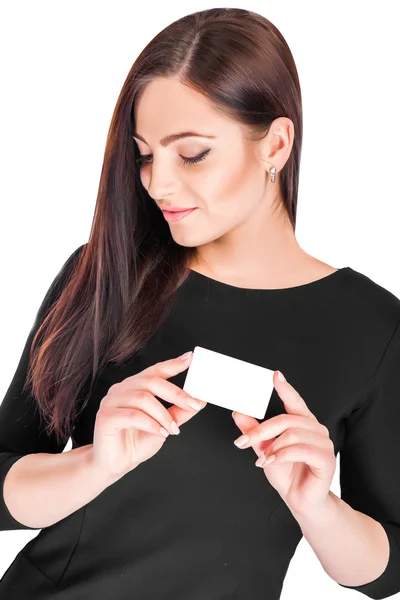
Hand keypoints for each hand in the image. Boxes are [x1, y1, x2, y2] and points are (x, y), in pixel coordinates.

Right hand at [90, 351, 206, 482]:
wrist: (115, 465)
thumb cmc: (136, 442)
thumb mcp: (165, 425)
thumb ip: (179, 412)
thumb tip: (199, 401)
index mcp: (134, 386)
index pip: (155, 370)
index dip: (173, 364)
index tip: (190, 359)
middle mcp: (121, 389)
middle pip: (151, 382)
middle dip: (176, 394)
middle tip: (193, 405)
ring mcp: (111, 401)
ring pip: (144, 399)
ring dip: (163, 415)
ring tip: (171, 430)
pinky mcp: (106, 416)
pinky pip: (133, 415)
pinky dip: (151, 424)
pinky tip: (160, 433)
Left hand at [232, 370, 335, 518]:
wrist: (300, 500)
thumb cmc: (286, 473)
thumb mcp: (264, 449)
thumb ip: (253, 431)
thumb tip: (238, 413)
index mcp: (302, 423)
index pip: (294, 401)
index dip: (285, 388)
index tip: (275, 376)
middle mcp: (315, 429)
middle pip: (285, 420)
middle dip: (261, 431)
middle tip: (243, 442)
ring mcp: (324, 443)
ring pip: (292, 434)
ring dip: (272, 448)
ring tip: (263, 460)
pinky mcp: (327, 458)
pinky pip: (301, 449)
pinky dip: (282, 455)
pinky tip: (272, 462)